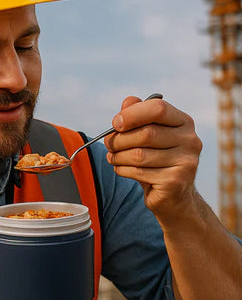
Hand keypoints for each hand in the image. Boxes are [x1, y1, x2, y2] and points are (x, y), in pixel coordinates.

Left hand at [104, 96, 202, 219]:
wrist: (173, 197)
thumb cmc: (156, 160)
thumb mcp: (147, 134)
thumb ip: (137, 116)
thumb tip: (128, 101)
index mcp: (184, 122)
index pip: (158, 108)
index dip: (132, 114)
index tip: (115, 123)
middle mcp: (190, 140)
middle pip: (146, 133)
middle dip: (119, 139)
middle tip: (108, 144)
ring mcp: (186, 162)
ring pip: (139, 154)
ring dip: (118, 156)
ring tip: (113, 157)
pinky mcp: (176, 181)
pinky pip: (139, 172)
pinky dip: (122, 169)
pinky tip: (121, 169)